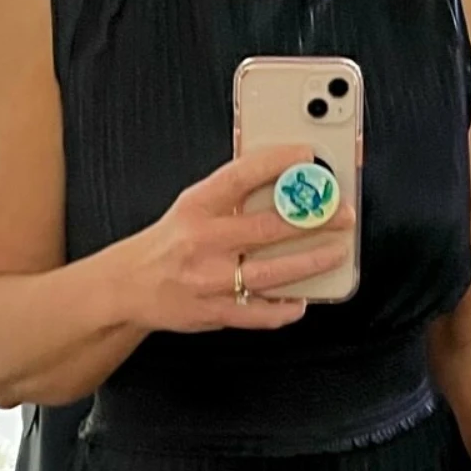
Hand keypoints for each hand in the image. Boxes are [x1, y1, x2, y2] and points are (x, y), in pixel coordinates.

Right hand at [132, 144, 357, 336]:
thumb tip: (284, 181)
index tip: (308, 156)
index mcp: (196, 206)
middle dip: (312, 219)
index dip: (277, 162)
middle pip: (267, 228)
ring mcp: (209, 280)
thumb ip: (231, 196)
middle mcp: (203, 242)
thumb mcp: (192, 207)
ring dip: (312, 262)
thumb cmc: (170, 242)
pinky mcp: (214, 312)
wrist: (128, 286)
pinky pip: (259, 314)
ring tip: (337, 252)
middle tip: (341, 213)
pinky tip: (304, 299)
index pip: (240, 176)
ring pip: (272, 273)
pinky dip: (285, 309)